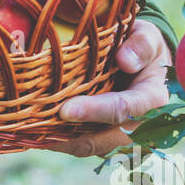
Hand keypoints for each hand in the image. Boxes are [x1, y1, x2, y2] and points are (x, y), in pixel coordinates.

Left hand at [42, 19, 171, 157]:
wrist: (142, 62)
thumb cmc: (142, 46)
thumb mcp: (147, 36)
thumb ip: (141, 45)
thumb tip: (125, 60)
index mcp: (153, 98)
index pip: (124, 109)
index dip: (94, 111)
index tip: (65, 109)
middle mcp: (141, 124)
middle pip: (105, 140)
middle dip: (72, 136)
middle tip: (37, 126)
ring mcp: (122, 135)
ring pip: (91, 147)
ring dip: (62, 143)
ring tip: (32, 132)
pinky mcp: (106, 138)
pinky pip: (83, 146)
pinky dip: (61, 142)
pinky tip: (38, 133)